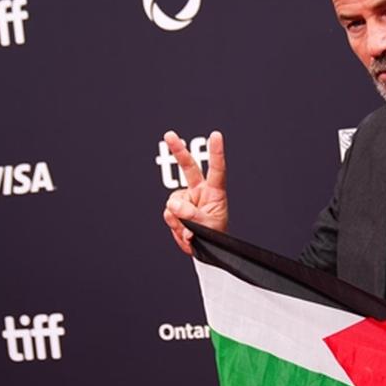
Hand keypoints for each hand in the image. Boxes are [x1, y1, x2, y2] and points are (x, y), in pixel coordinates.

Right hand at [160, 129, 227, 254]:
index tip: (216, 135)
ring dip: (180, 219)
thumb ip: (192, 215)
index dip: (216, 153)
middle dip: (178, 151)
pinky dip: (174, 224)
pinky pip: (168, 214)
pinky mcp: (175, 208)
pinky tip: (184, 230)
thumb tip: (173, 205)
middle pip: (189, 168)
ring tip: (192, 229)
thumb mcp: (208, 227)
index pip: (217, 170)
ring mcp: (186, 199)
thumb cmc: (214, 236)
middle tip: (169, 135)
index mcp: (215, 192)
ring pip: (174, 202)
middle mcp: (200, 191)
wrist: (206, 250)